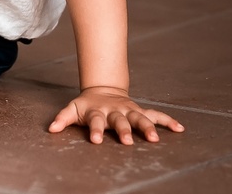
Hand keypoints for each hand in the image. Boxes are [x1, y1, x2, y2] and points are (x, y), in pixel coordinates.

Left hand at [49, 86, 184, 144]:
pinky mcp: (140, 111)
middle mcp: (115, 111)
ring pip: (140, 118)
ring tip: (155, 138)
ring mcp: (129, 110)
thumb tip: (51, 129)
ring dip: (148, 127)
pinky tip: (179, 128)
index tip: (96, 141)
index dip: (95, 131)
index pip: (96, 122)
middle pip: (120, 121)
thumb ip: (62, 118)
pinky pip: (156, 115)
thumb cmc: (87, 105)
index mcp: (98, 111)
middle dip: (124, 131)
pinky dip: (167, 121)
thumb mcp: (72, 109)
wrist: (102, 90)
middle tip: (127, 141)